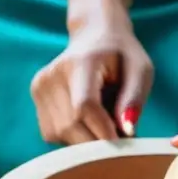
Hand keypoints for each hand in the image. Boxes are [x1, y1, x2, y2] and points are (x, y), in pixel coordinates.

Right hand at [31, 8, 152, 143]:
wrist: (95, 36)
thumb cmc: (122, 56)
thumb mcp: (141, 70)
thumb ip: (135, 98)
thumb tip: (126, 131)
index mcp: (80, 63)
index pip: (85, 105)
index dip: (103, 130)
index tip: (124, 142)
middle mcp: (52, 74)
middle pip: (70, 125)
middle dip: (98, 140)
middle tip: (120, 137)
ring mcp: (40, 87)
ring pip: (60, 134)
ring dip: (86, 140)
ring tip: (104, 124)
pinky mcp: (36, 98)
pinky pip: (53, 133)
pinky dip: (73, 137)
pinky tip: (87, 122)